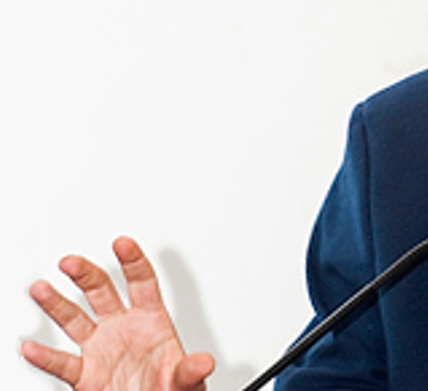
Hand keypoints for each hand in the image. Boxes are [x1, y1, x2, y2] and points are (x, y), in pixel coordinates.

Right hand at [21, 236, 215, 390]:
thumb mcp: (186, 381)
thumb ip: (189, 371)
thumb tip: (204, 363)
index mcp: (151, 322)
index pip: (142, 283)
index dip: (132, 261)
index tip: (122, 242)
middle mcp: (123, 329)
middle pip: (102, 293)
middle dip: (86, 275)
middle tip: (71, 262)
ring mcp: (102, 349)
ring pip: (75, 321)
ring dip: (57, 304)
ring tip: (40, 288)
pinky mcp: (85, 375)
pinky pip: (62, 363)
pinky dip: (45, 357)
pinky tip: (31, 347)